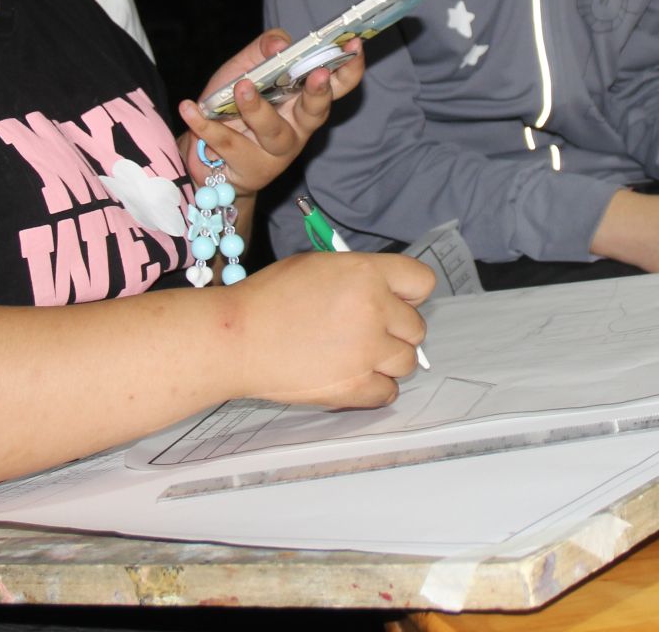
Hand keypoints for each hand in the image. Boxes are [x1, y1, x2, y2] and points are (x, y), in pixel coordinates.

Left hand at [179, 32, 364, 194]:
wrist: (204, 151)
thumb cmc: (234, 104)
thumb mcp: (247, 67)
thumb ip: (265, 49)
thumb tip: (280, 46)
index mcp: (304, 99)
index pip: (338, 84)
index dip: (349, 67)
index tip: (353, 45)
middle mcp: (298, 127)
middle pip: (315, 113)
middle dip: (318, 94)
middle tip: (316, 75)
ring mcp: (276, 153)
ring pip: (273, 131)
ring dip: (258, 109)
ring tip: (240, 89)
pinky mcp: (249, 169)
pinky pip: (227, 144)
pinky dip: (205, 124)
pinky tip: (190, 107)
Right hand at [225, 252, 434, 407]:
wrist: (236, 338)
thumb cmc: (268, 298)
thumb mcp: (318, 265)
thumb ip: (358, 277)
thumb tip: (384, 293)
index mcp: (366, 273)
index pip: (422, 282)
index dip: (409, 294)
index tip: (396, 303)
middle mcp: (374, 309)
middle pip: (416, 328)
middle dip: (395, 331)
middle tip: (364, 333)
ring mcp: (367, 351)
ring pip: (407, 362)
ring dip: (386, 361)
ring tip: (354, 357)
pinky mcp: (356, 386)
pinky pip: (388, 392)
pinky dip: (373, 389)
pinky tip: (351, 377)